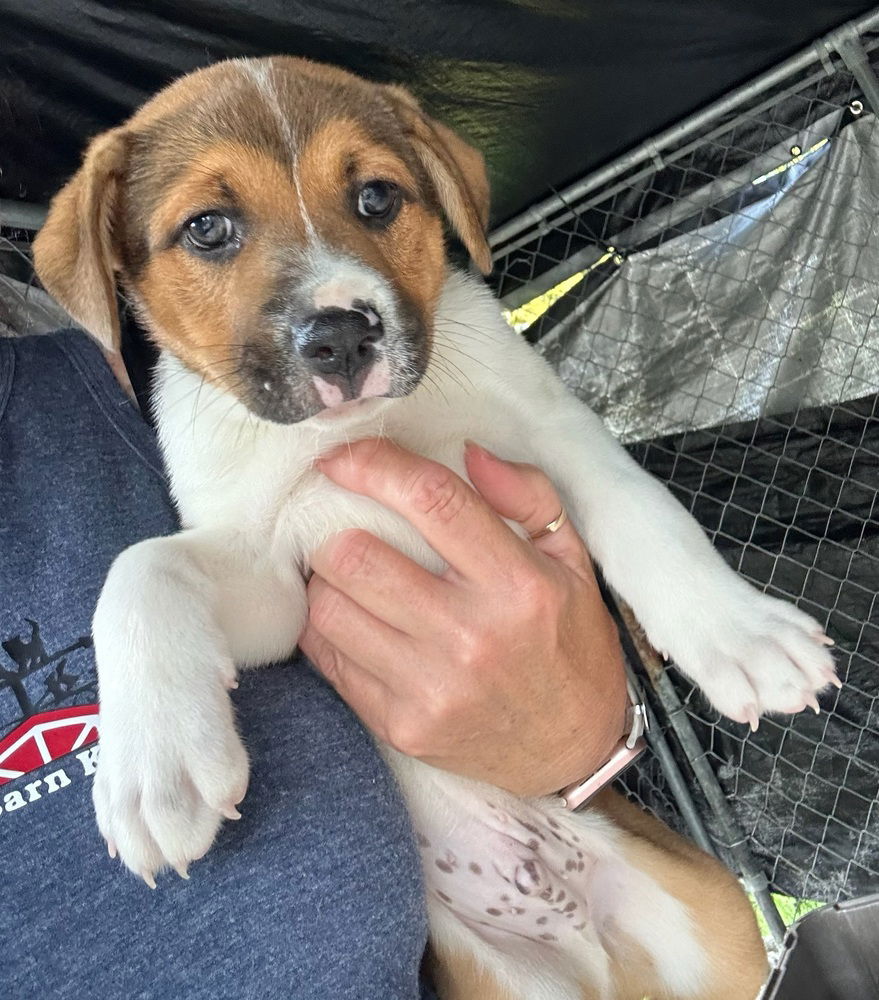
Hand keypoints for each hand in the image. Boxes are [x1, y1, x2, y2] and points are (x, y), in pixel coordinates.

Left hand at [300, 439, 628, 796]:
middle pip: (358, 556)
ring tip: (345, 571)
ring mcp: (431, 688)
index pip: (432, 501)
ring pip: (330, 608)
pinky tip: (352, 616)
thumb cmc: (570, 644)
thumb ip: (528, 496)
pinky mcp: (401, 726)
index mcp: (519, 584)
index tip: (343, 456)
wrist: (573, 748)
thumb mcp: (572, 562)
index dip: (375, 466)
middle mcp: (472, 636)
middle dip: (335, 528)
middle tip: (340, 524)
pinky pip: (329, 659)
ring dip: (326, 579)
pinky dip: (328, 628)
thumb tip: (467, 451)